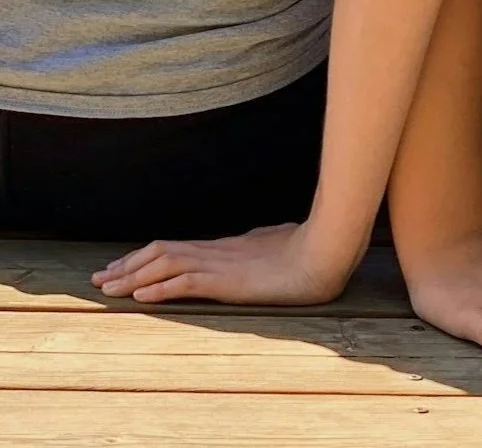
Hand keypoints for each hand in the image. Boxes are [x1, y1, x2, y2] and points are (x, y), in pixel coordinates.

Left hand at [91, 220, 350, 306]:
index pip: (176, 247)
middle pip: (162, 252)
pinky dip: (160, 286)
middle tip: (99, 278)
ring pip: (166, 263)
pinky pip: (187, 282)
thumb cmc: (309, 247)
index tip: (121, 267)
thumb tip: (256, 242)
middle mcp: (218, 251)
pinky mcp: (230, 280)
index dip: (145, 257)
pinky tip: (141, 295)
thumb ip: (261, 244)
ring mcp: (223, 263)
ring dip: (133, 276)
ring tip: (108, 288)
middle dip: (127, 264)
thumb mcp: (277, 244)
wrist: (326, 249)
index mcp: (227, 245)